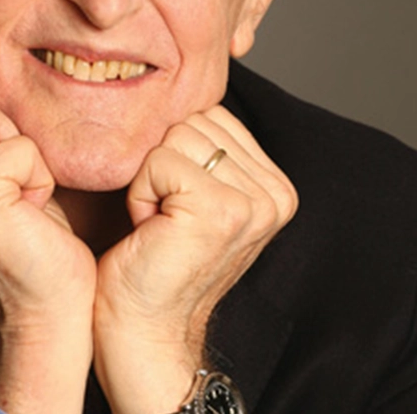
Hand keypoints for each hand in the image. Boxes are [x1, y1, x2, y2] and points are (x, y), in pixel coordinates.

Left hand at [93, 105, 297, 413]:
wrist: (142, 328)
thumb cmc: (154, 255)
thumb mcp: (194, 193)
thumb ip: (210, 147)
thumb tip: (195, 89)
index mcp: (275, 184)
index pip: (211, 114)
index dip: (176, 152)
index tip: (177, 203)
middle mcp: (276, 192)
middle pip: (193, 120)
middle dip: (162, 163)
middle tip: (166, 217)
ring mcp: (254, 202)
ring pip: (175, 135)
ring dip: (149, 177)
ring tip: (161, 222)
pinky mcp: (221, 210)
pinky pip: (158, 160)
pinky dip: (140, 192)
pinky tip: (152, 230)